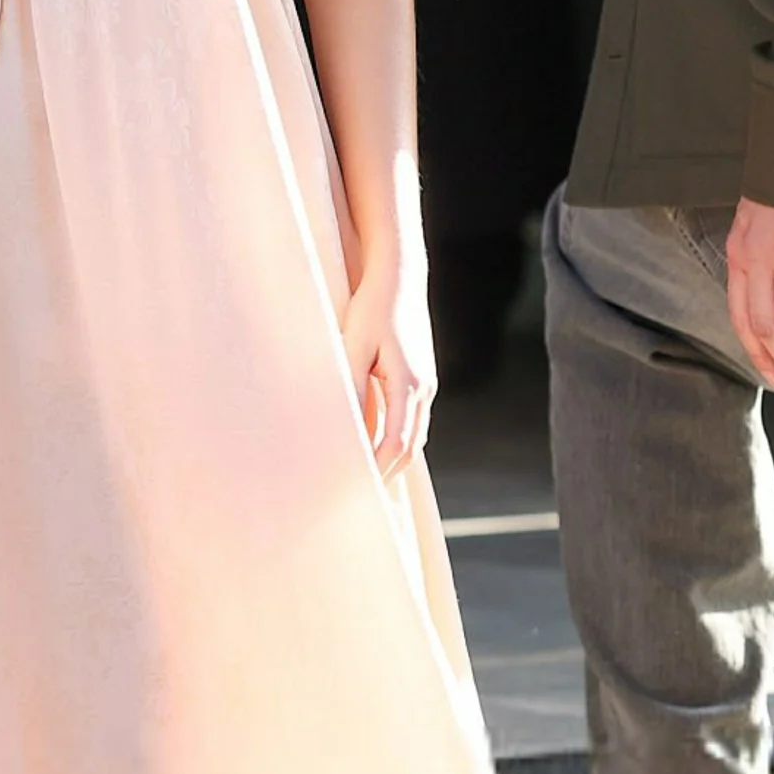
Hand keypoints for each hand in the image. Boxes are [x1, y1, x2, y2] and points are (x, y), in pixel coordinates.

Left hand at [345, 247, 436, 477]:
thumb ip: (351, 388)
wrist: (400, 275)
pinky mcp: (421, 377)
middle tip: (361, 497)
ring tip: (369, 480)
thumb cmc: (372, 307)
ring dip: (394, 458)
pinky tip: (377, 446)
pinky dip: (397, 439)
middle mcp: (424, 389)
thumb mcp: (353, 346)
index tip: (354, 488)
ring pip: (414, 435)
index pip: (395, 444)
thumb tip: (346, 429)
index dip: (377, 469)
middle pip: (409, 447)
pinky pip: (412, 419)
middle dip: (387, 473)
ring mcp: (426, 384)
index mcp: (409, 385)